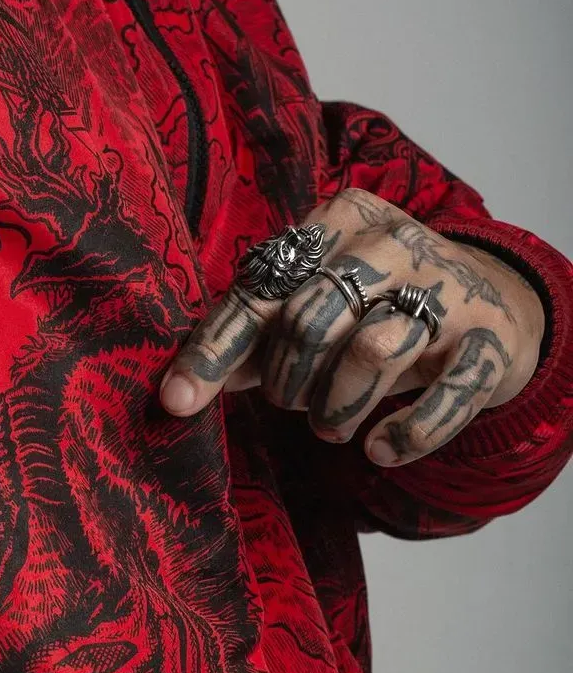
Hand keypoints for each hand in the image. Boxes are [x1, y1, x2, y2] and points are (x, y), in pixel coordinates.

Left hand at [159, 189, 545, 466]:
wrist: (496, 306)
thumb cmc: (377, 309)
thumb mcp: (313, 308)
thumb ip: (253, 339)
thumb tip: (181, 389)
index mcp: (340, 223)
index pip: (260, 291)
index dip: (214, 351)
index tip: (176, 403)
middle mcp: (395, 244)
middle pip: (312, 319)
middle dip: (290, 382)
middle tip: (296, 403)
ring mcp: (451, 289)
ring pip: (374, 353)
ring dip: (338, 409)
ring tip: (332, 428)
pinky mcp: (493, 341)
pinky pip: (447, 397)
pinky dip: (405, 435)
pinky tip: (380, 450)